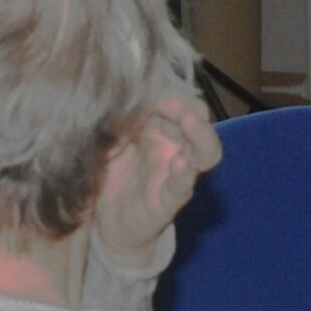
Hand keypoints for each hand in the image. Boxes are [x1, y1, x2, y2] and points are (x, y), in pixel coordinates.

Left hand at [89, 90, 220, 256]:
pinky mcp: (171, 198)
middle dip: (186, 106)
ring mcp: (176, 171)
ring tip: (190, 123)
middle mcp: (174, 145)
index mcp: (159, 125)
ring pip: (206, 150)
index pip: (176, 100)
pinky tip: (180, 163)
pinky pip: (184, 184)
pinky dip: (185, 172)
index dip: (168, 92)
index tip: (148, 87)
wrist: (105, 222)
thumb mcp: (105, 140)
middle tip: (170, 101)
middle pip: (197, 118)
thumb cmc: (107, 174)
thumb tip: (113, 96)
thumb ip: (113, 121)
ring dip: (201, 134)